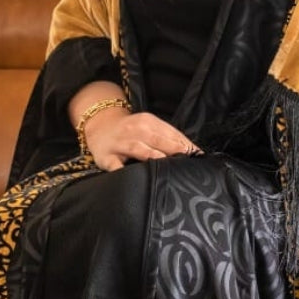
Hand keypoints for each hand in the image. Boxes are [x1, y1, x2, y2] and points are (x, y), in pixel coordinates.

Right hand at [84, 106, 200, 171]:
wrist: (99, 127)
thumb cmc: (131, 131)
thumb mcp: (148, 127)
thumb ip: (168, 137)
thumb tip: (194, 150)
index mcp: (147, 122)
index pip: (169, 133)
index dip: (185, 144)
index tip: (198, 154)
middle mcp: (133, 130)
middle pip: (156, 139)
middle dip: (172, 148)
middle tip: (187, 158)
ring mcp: (119, 144)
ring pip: (137, 148)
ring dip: (152, 155)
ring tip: (165, 163)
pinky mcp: (107, 157)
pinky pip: (114, 165)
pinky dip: (121, 170)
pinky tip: (131, 176)